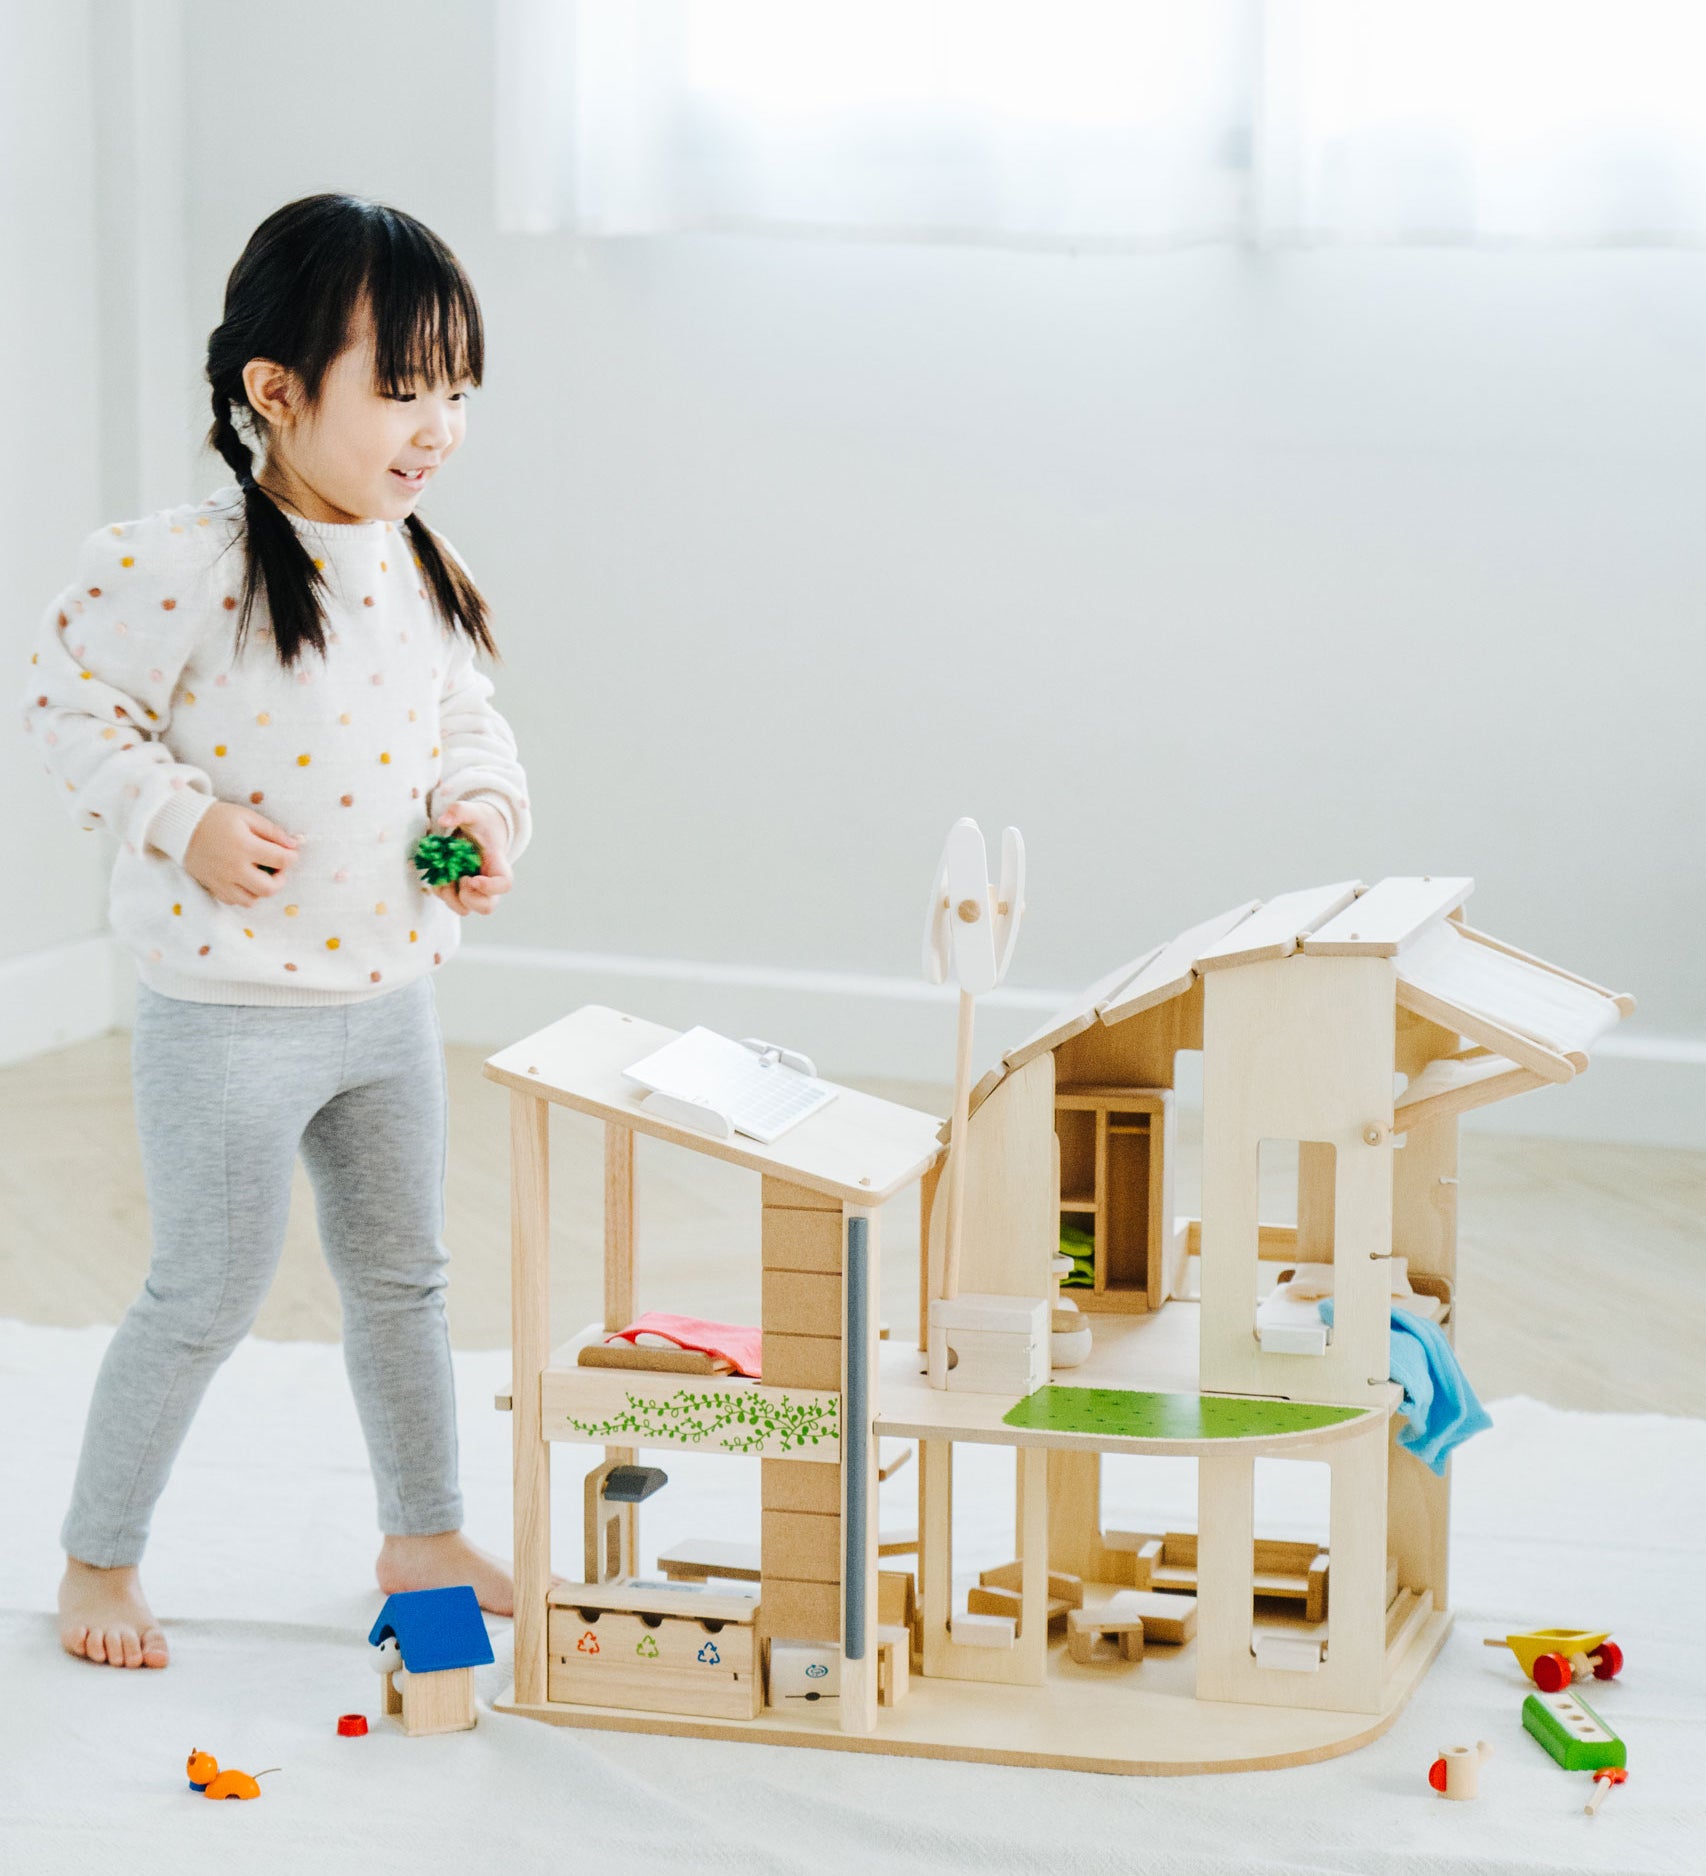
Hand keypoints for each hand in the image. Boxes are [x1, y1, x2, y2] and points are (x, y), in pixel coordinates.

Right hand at [182, 801, 301, 905]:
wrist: (182, 827)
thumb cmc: (217, 818)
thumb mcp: (246, 816)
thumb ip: (272, 831)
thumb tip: (295, 844)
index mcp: (245, 847)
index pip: (282, 861)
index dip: (292, 857)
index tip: (289, 852)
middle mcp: (234, 868)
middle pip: (269, 888)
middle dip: (280, 879)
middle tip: (277, 867)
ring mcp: (222, 881)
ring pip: (252, 900)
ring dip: (262, 889)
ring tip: (260, 873)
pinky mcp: (213, 887)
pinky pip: (235, 901)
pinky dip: (244, 894)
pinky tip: (244, 879)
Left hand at [429, 800, 512, 917]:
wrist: (477, 831)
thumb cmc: (480, 823)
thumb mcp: (473, 812)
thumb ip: (460, 811)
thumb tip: (443, 820)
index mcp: (498, 865)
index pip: (504, 884)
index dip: (490, 887)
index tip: (473, 878)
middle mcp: (488, 883)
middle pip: (486, 906)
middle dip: (469, 897)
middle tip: (461, 878)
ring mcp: (473, 890)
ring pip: (464, 909)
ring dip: (450, 896)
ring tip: (445, 875)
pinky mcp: (458, 891)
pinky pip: (448, 901)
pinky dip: (440, 890)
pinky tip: (439, 873)